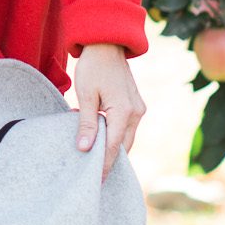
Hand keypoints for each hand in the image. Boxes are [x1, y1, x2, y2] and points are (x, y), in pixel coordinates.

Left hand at [72, 44, 145, 181]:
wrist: (107, 43)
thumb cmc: (94, 66)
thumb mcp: (85, 95)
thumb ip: (87, 123)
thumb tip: (85, 149)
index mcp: (124, 112)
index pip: (113, 147)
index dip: (104, 165)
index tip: (94, 181)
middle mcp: (137, 113)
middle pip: (123, 146)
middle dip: (110, 162)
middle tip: (94, 177)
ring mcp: (139, 108)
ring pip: (126, 138)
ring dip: (112, 148)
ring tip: (94, 160)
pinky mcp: (136, 104)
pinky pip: (126, 127)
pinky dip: (114, 136)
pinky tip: (99, 138)